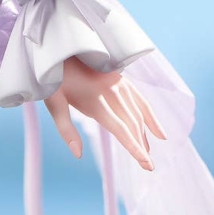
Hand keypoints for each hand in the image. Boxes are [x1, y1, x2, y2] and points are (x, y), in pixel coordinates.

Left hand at [46, 60, 162, 170]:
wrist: (61, 46)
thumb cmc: (54, 78)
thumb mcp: (53, 103)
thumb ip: (66, 130)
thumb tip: (78, 154)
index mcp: (95, 101)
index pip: (120, 129)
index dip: (134, 147)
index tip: (146, 163)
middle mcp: (112, 93)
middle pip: (132, 124)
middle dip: (142, 147)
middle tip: (149, 168)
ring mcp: (119, 84)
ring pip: (138, 114)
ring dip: (145, 135)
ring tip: (148, 155)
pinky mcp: (122, 79)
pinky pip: (141, 100)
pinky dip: (151, 117)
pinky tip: (160, 133)